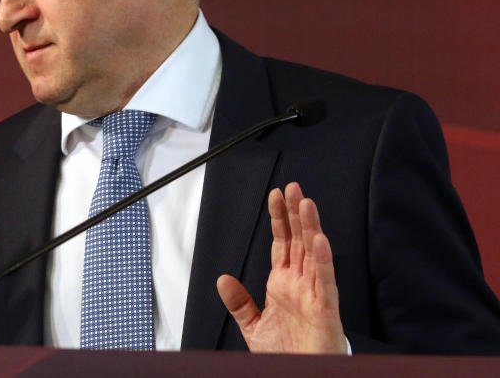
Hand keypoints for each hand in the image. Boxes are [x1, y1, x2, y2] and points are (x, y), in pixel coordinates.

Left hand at [216, 182, 345, 352]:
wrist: (298, 375)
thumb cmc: (285, 354)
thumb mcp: (253, 326)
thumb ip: (239, 302)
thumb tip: (222, 280)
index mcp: (284, 285)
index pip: (283, 244)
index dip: (280, 219)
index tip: (277, 195)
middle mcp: (301, 285)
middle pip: (299, 241)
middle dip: (296, 213)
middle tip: (293, 187)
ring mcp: (314, 295)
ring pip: (314, 254)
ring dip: (310, 228)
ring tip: (306, 202)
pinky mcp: (325, 310)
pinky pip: (325, 282)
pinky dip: (322, 261)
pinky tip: (319, 240)